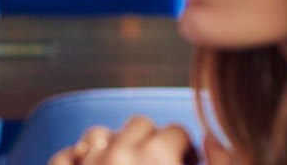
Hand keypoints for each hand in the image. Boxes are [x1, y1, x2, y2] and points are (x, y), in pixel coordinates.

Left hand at [48, 116, 198, 164]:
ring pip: (100, 135)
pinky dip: (75, 160)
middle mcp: (118, 155)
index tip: (183, 164)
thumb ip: (221, 162)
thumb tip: (213, 137)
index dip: (183, 150)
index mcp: (157, 156)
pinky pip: (64, 155)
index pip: (176, 132)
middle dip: (149, 143)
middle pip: (139, 125)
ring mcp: (86, 164)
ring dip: (111, 146)